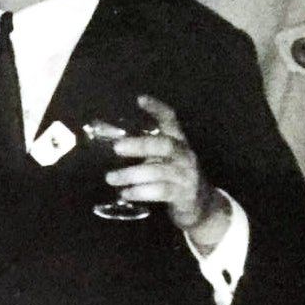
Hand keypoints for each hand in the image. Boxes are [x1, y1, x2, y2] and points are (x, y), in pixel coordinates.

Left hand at [104, 94, 229, 245]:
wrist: (201, 205)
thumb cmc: (172, 177)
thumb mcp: (160, 159)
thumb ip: (140, 150)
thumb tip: (103, 139)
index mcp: (178, 141)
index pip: (171, 120)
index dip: (157, 109)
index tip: (140, 99)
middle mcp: (184, 155)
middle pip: (165, 145)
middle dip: (140, 145)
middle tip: (116, 148)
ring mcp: (187, 175)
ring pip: (159, 171)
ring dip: (132, 174)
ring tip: (110, 178)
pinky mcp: (184, 195)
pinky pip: (161, 191)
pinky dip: (140, 192)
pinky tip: (125, 193)